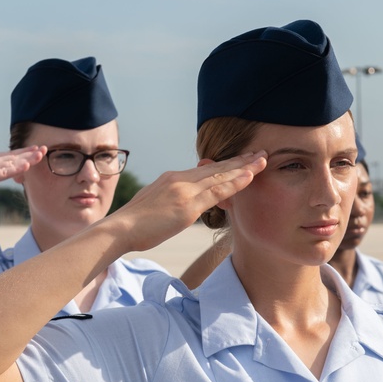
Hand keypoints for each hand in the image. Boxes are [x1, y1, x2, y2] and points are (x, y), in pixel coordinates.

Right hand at [0, 147, 45, 204]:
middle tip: (44, 148)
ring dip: (27, 158)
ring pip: (11, 162)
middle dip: (29, 152)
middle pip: (12, 156)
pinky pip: (4, 173)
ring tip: (41, 154)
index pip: (6, 155)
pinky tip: (27, 165)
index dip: (21, 153)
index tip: (33, 149)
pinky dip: (16, 168)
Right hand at [108, 152, 266, 251]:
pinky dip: (235, 182)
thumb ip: (172, 199)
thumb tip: (182, 202)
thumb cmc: (135, 223)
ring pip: (220, 175)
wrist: (121, 228)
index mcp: (172, 178)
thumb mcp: (155, 204)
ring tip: (262, 160)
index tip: (241, 160)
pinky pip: (216, 191)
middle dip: (240, 161)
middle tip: (260, 153)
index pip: (205, 170)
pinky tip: (249, 177)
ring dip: (244, 167)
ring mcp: (184, 191)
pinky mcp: (187, 205)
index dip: (226, 164)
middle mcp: (180, 179)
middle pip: (216, 167)